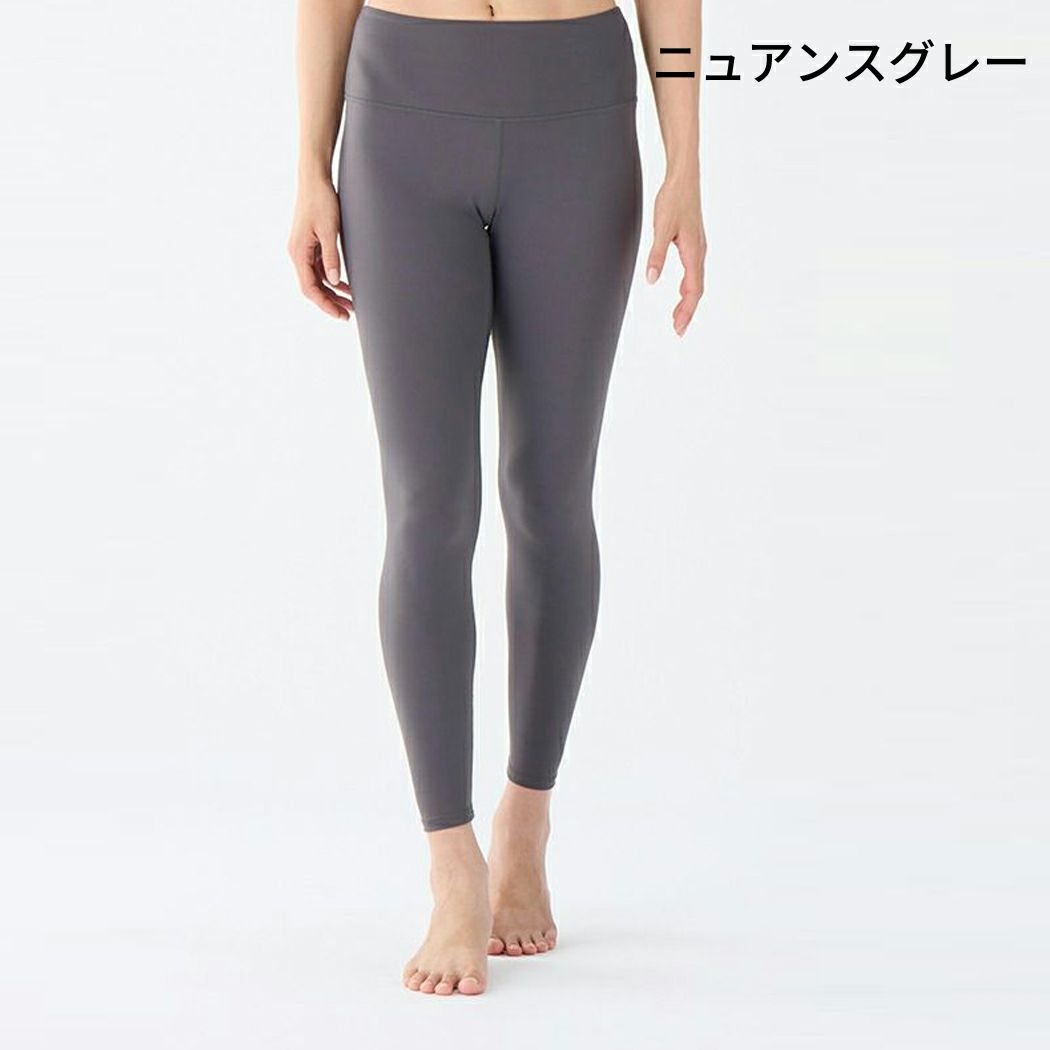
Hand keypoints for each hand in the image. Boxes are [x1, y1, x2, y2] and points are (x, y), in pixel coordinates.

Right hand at [287, 179, 353, 320]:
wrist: (314, 179)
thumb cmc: (321, 200)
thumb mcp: (329, 229)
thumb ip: (331, 256)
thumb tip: (334, 282)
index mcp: (299, 252)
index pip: (310, 287)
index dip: (325, 304)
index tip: (340, 314)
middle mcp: (298, 253)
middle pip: (313, 287)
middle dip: (330, 302)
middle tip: (348, 315)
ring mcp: (304, 249)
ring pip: (317, 279)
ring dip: (333, 292)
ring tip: (350, 304)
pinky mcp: (310, 244)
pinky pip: (320, 268)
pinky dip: (332, 279)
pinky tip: (345, 285)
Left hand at [645, 172, 706, 336]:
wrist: (684, 177)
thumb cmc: (673, 199)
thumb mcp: (661, 227)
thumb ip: (656, 254)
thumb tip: (652, 280)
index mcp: (694, 252)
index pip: (693, 290)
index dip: (686, 311)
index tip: (678, 328)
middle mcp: (700, 252)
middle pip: (697, 290)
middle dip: (687, 311)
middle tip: (677, 330)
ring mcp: (698, 248)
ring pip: (696, 282)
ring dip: (688, 301)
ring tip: (677, 317)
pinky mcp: (694, 243)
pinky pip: (694, 272)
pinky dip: (688, 287)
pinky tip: (681, 292)